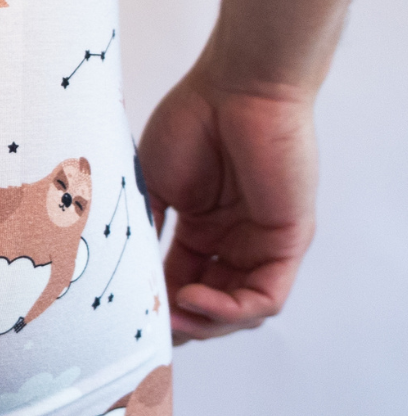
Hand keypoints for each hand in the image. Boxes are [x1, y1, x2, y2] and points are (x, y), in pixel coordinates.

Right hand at [137, 60, 317, 344]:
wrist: (235, 87)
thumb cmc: (192, 122)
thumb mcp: (153, 186)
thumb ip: (145, 232)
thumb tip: (126, 279)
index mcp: (202, 228)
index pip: (180, 282)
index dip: (157, 306)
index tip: (127, 319)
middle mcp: (234, 240)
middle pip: (210, 305)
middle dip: (181, 323)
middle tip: (149, 327)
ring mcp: (262, 242)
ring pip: (240, 310)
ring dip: (205, 322)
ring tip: (173, 316)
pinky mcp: (288, 240)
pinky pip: (265, 296)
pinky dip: (231, 309)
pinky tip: (196, 298)